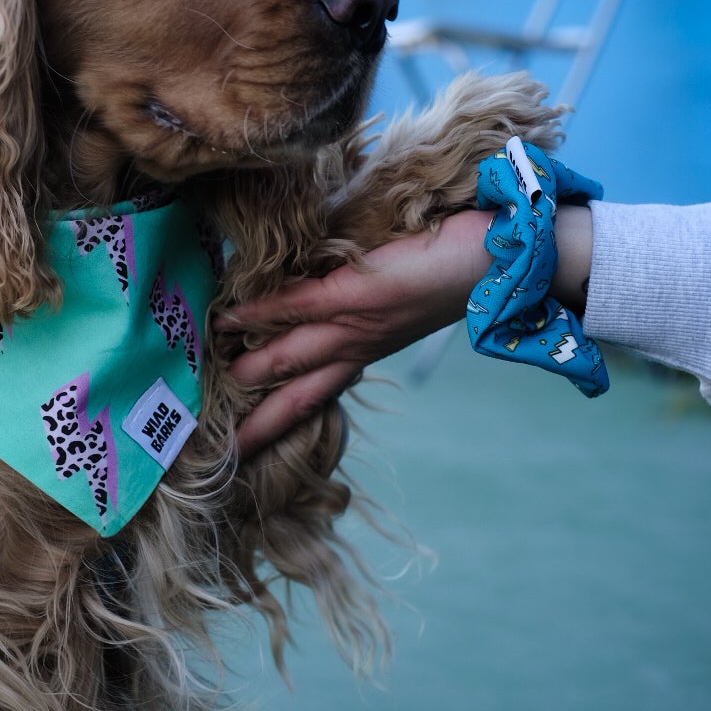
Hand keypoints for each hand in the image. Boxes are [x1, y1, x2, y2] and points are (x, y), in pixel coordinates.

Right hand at [218, 210, 493, 456]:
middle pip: (295, 397)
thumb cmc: (454, 269)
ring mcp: (357, 325)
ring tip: (203, 390)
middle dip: (256, 425)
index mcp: (368, 353)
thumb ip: (360, 305)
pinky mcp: (360, 294)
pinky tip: (226, 320)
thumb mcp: (402, 303)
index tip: (244, 446)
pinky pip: (298, 306)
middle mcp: (358, 350)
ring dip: (246, 375)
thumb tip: (313, 292)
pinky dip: (259, 314)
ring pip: (289, 358)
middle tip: (212, 450)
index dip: (277, 421)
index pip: (314, 395)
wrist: (507, 260)